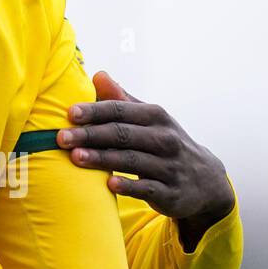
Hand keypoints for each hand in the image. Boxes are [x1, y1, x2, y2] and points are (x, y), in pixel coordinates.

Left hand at [58, 71, 234, 251]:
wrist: (206, 182)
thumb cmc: (164, 143)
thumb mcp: (149, 119)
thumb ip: (122, 99)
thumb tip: (97, 75)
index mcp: (156, 116)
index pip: (120, 110)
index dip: (95, 111)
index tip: (70, 113)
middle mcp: (164, 139)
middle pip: (122, 134)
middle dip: (90, 134)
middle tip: (61, 137)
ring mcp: (169, 167)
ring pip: (132, 161)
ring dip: (103, 159)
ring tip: (75, 157)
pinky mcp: (171, 193)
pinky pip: (147, 189)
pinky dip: (130, 186)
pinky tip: (109, 184)